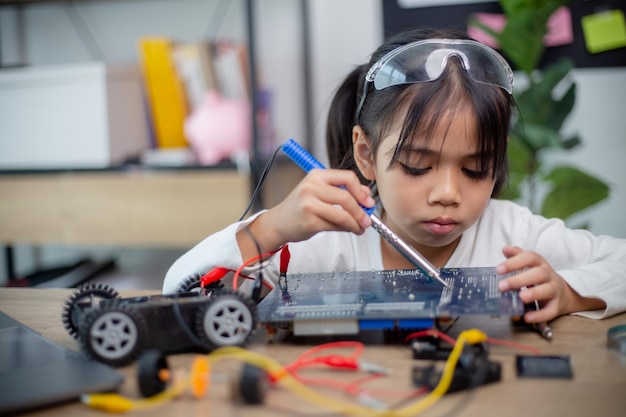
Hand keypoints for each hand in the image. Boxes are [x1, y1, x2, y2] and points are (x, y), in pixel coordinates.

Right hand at [243, 169, 374, 252]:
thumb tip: (367, 195)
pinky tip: (350, 230)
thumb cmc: (300, 207)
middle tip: (367, 219)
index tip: (368, 201)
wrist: (278, 222)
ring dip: (356, 223)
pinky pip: (335, 226)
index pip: (347, 177)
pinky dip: (347, 229)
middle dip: (361, 211)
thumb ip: (341, 190)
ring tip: (360, 227)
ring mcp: (309, 205)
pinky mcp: (309, 222)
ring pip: (342, 214)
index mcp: (316, 175)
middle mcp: (311, 187)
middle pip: (346, 197)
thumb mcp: (318, 191)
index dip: (361, 191)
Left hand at [495, 245, 572, 322]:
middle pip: (538, 274)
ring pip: (547, 290)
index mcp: (540, 264)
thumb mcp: (529, 265)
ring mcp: (554, 290)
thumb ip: (517, 256)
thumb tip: (505, 248)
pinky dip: (540, 315)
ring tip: (520, 298)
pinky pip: (550, 311)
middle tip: (502, 286)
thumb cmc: (539, 277)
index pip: (530, 257)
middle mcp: (549, 275)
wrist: (564, 293)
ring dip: (534, 294)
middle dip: (520, 279)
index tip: (498, 269)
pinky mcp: (557, 306)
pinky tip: (527, 317)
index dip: (514, 262)